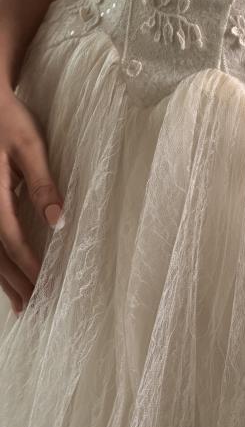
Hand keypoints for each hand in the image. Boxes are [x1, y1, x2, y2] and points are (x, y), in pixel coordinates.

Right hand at [0, 86, 63, 314]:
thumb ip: (43, 183)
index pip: (10, 238)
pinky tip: (5, 275)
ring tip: (20, 303)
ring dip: (1, 278)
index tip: (44, 283)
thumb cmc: (10, 121)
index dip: (27, 264)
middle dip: (13, 280)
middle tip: (33, 306)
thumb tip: (58, 221)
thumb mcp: (31, 145)